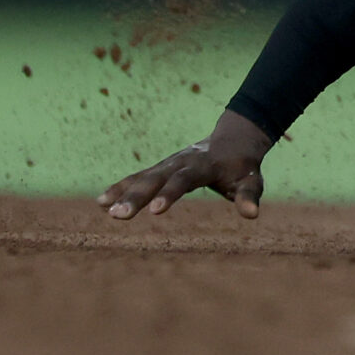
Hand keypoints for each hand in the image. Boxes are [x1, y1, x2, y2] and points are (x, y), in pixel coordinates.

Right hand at [98, 109, 273, 220]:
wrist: (233, 139)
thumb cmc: (244, 167)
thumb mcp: (251, 181)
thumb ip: (249, 196)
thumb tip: (252, 215)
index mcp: (204, 165)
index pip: (184, 180)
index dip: (170, 194)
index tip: (154, 211)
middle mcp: (181, 162)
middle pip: (156, 179)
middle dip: (137, 197)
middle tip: (118, 215)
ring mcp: (168, 164)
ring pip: (142, 177)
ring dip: (123, 192)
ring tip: (104, 208)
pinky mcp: (160, 168)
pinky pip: (137, 177)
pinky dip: (120, 187)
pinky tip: (102, 202)